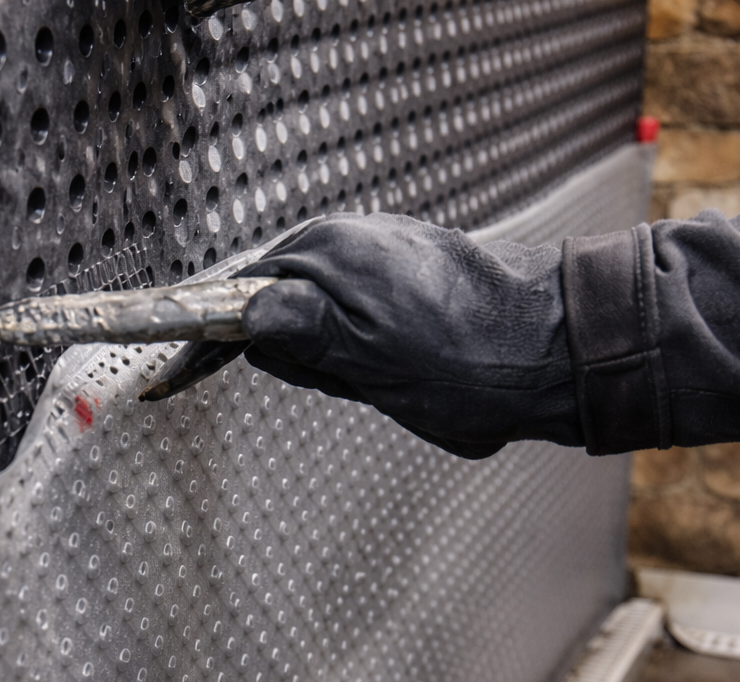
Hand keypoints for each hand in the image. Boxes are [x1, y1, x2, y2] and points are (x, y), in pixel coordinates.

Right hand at [239, 214, 583, 458]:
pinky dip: (368, 346)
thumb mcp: (366, 362)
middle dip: (302, 355)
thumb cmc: (469, 363)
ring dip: (341, 358)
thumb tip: (244, 316)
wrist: (565, 347)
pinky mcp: (415, 267)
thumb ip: (298, 335)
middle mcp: (350, 237)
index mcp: (326, 254)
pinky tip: (409, 370)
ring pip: (324, 315)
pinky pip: (362, 312)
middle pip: (279, 305)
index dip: (212, 341)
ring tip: (393, 381)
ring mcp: (385, 249)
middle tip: (352, 385)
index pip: (238, 295)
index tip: (174, 381)